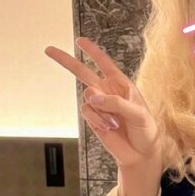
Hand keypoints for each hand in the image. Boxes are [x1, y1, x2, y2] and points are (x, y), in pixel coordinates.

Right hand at [44, 36, 161, 168]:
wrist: (140, 154)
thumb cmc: (145, 130)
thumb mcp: (138, 113)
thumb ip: (116, 102)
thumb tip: (92, 96)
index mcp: (121, 85)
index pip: (104, 63)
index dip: (92, 51)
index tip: (79, 41)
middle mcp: (107, 92)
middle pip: (82, 72)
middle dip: (66, 61)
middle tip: (49, 50)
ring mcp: (99, 106)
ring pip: (87, 96)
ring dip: (100, 109)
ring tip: (115, 123)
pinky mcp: (93, 119)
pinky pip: (87, 111)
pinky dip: (96, 118)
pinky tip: (108, 127)